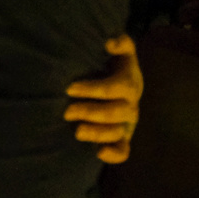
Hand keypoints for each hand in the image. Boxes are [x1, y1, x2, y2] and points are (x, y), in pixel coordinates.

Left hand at [65, 34, 142, 162]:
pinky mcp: (123, 136)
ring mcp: (127, 122)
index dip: (95, 89)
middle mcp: (131, 104)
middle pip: (116, 112)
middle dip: (90, 112)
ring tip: (77, 131)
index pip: (118, 87)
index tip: (70, 88)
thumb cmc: (113, 64)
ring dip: (98, 133)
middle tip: (67, 111)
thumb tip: (110, 43)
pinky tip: (99, 153)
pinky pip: (124, 150)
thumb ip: (121, 43)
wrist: (119, 80)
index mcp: (130, 82)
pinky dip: (114, 154)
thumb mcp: (120, 51)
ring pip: (118, 132)